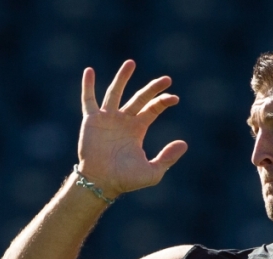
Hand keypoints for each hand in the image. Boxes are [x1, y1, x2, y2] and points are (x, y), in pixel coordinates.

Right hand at [77, 60, 188, 195]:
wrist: (101, 182)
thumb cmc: (126, 180)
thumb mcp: (153, 171)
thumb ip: (168, 157)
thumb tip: (184, 143)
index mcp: (138, 129)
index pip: (153, 109)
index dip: (163, 101)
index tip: (175, 98)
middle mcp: (124, 120)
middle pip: (139, 98)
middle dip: (152, 88)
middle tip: (167, 78)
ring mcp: (107, 118)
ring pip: (115, 92)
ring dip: (123, 77)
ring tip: (131, 63)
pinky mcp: (92, 120)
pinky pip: (88, 100)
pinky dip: (88, 85)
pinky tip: (90, 71)